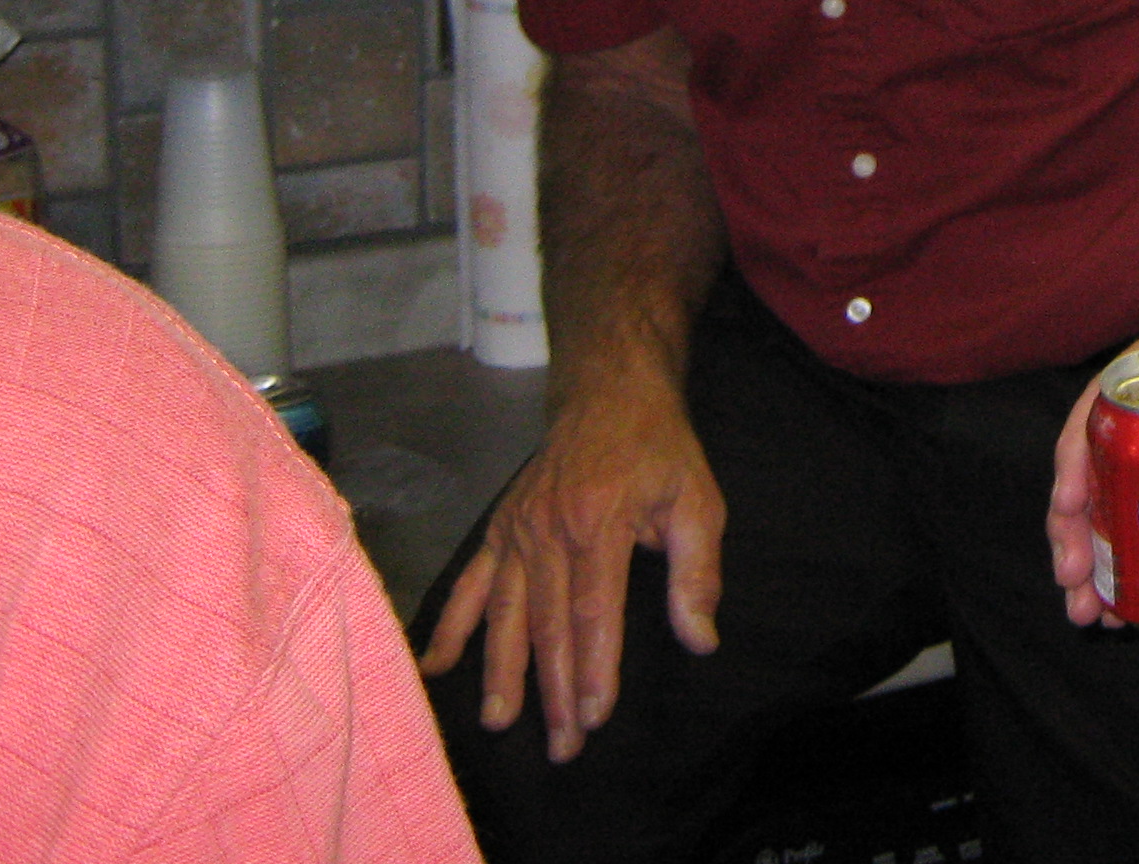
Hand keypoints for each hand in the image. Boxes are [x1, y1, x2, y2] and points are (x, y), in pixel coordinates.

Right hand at [418, 369, 724, 762]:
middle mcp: (549, 530)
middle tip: (562, 746)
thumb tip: (700, 638)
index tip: (594, 716)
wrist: (609, 392)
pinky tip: (438, 668)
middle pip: (549, 624)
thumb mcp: (697, 499)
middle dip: (554, 690)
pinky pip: (470, 583)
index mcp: (600, 523)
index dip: (593, 667)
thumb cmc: (658, 450)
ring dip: (503, 671)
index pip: (593, 611)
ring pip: (506, 613)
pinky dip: (452, 626)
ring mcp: (517, 530)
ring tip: (501, 721)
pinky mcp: (499, 529)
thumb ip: (697, 572)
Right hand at [1046, 309, 1138, 627]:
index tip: (1073, 504)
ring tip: (1088, 611)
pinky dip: (1130, 568)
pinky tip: (1119, 611)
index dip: (1078, 449)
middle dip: (1076, 522)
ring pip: (1112, 498)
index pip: (1111, 395)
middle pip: (1098, 456)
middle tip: (1074, 577)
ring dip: (1095, 555)